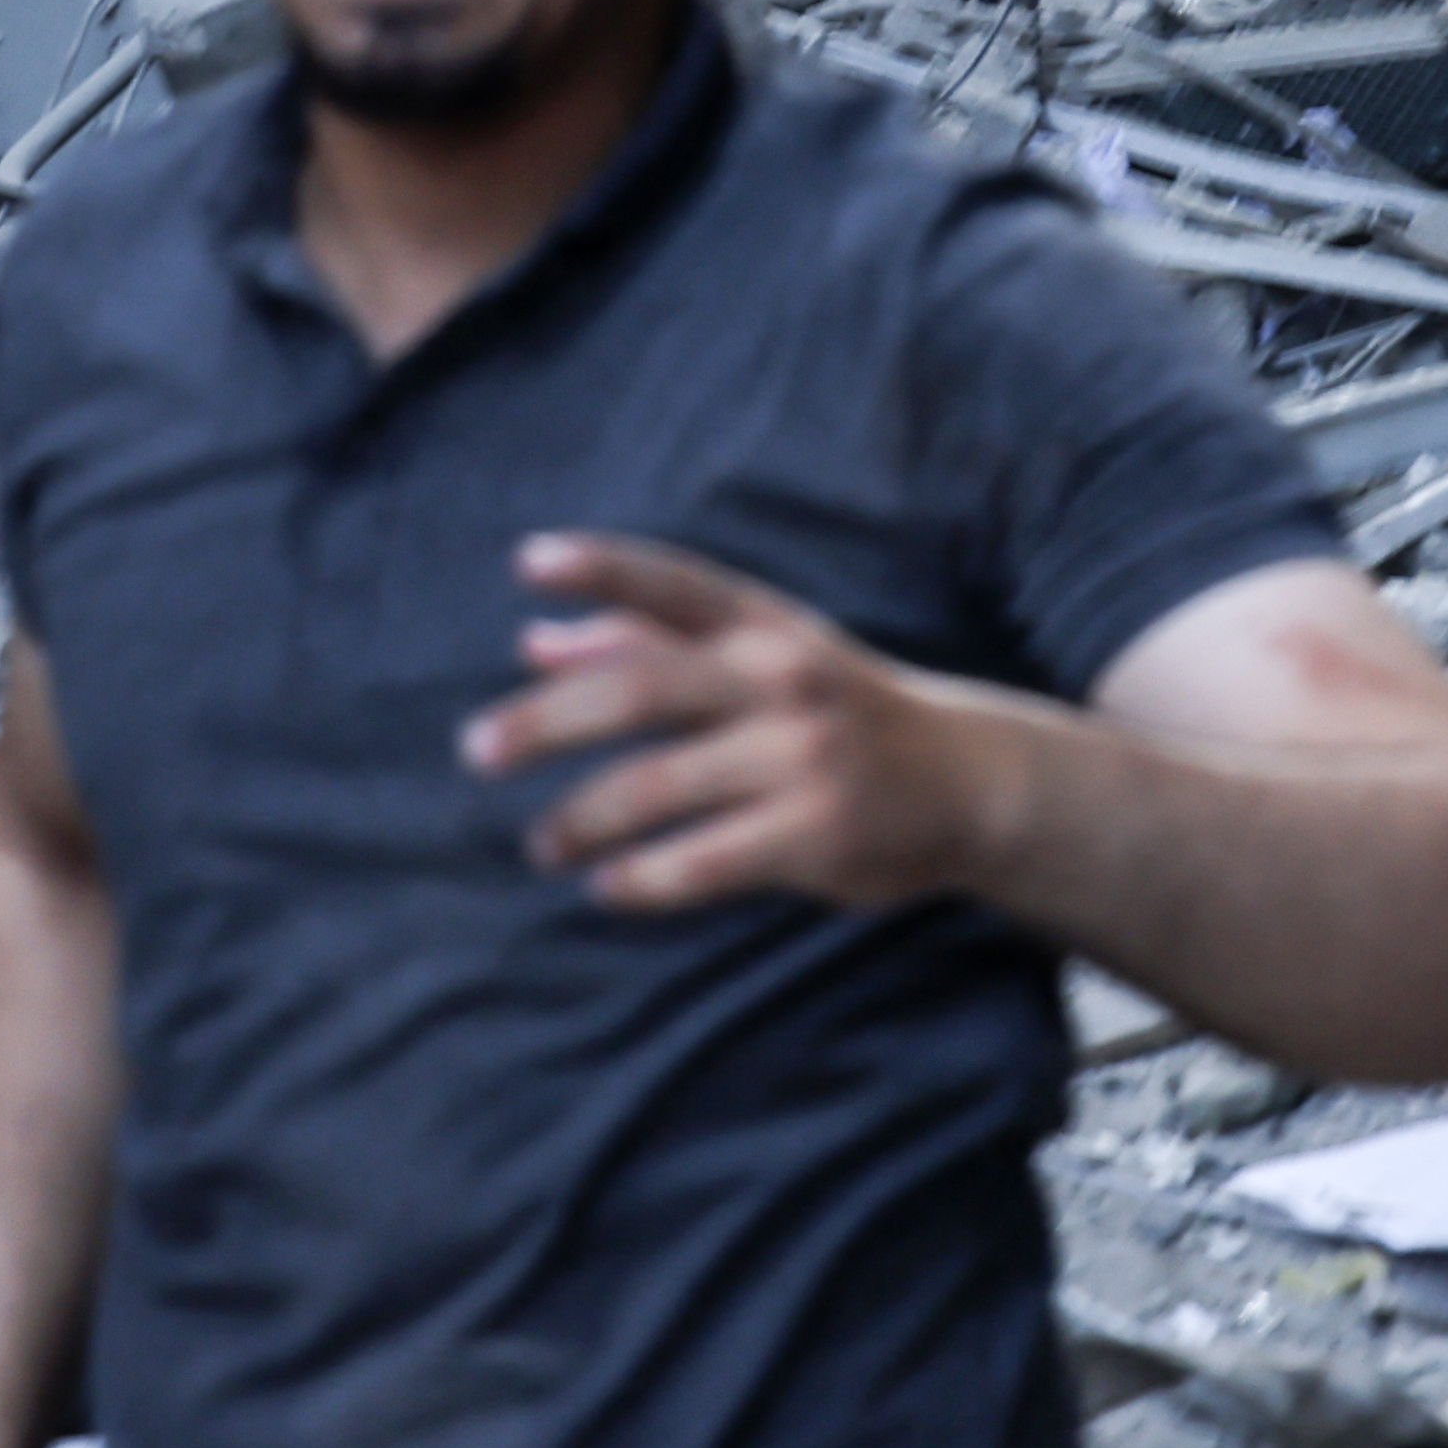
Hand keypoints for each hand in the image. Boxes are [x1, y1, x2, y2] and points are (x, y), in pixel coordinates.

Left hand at [464, 533, 1015, 912]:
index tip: (530, 561)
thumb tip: (534, 639)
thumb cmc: (837, 708)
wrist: (970, 780)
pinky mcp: (816, 834)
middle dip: (546, 720)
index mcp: (765, 627)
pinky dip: (641, 879)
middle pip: (641, 689)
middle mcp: (781, 680)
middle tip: (477, 751)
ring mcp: (801, 758)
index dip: (603, 568)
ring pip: (659, 786)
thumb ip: (647, 641)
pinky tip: (607, 887)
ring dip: (581, 819)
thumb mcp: (761, 657)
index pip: (674, 585)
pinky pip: (703, 861)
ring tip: (543, 843)